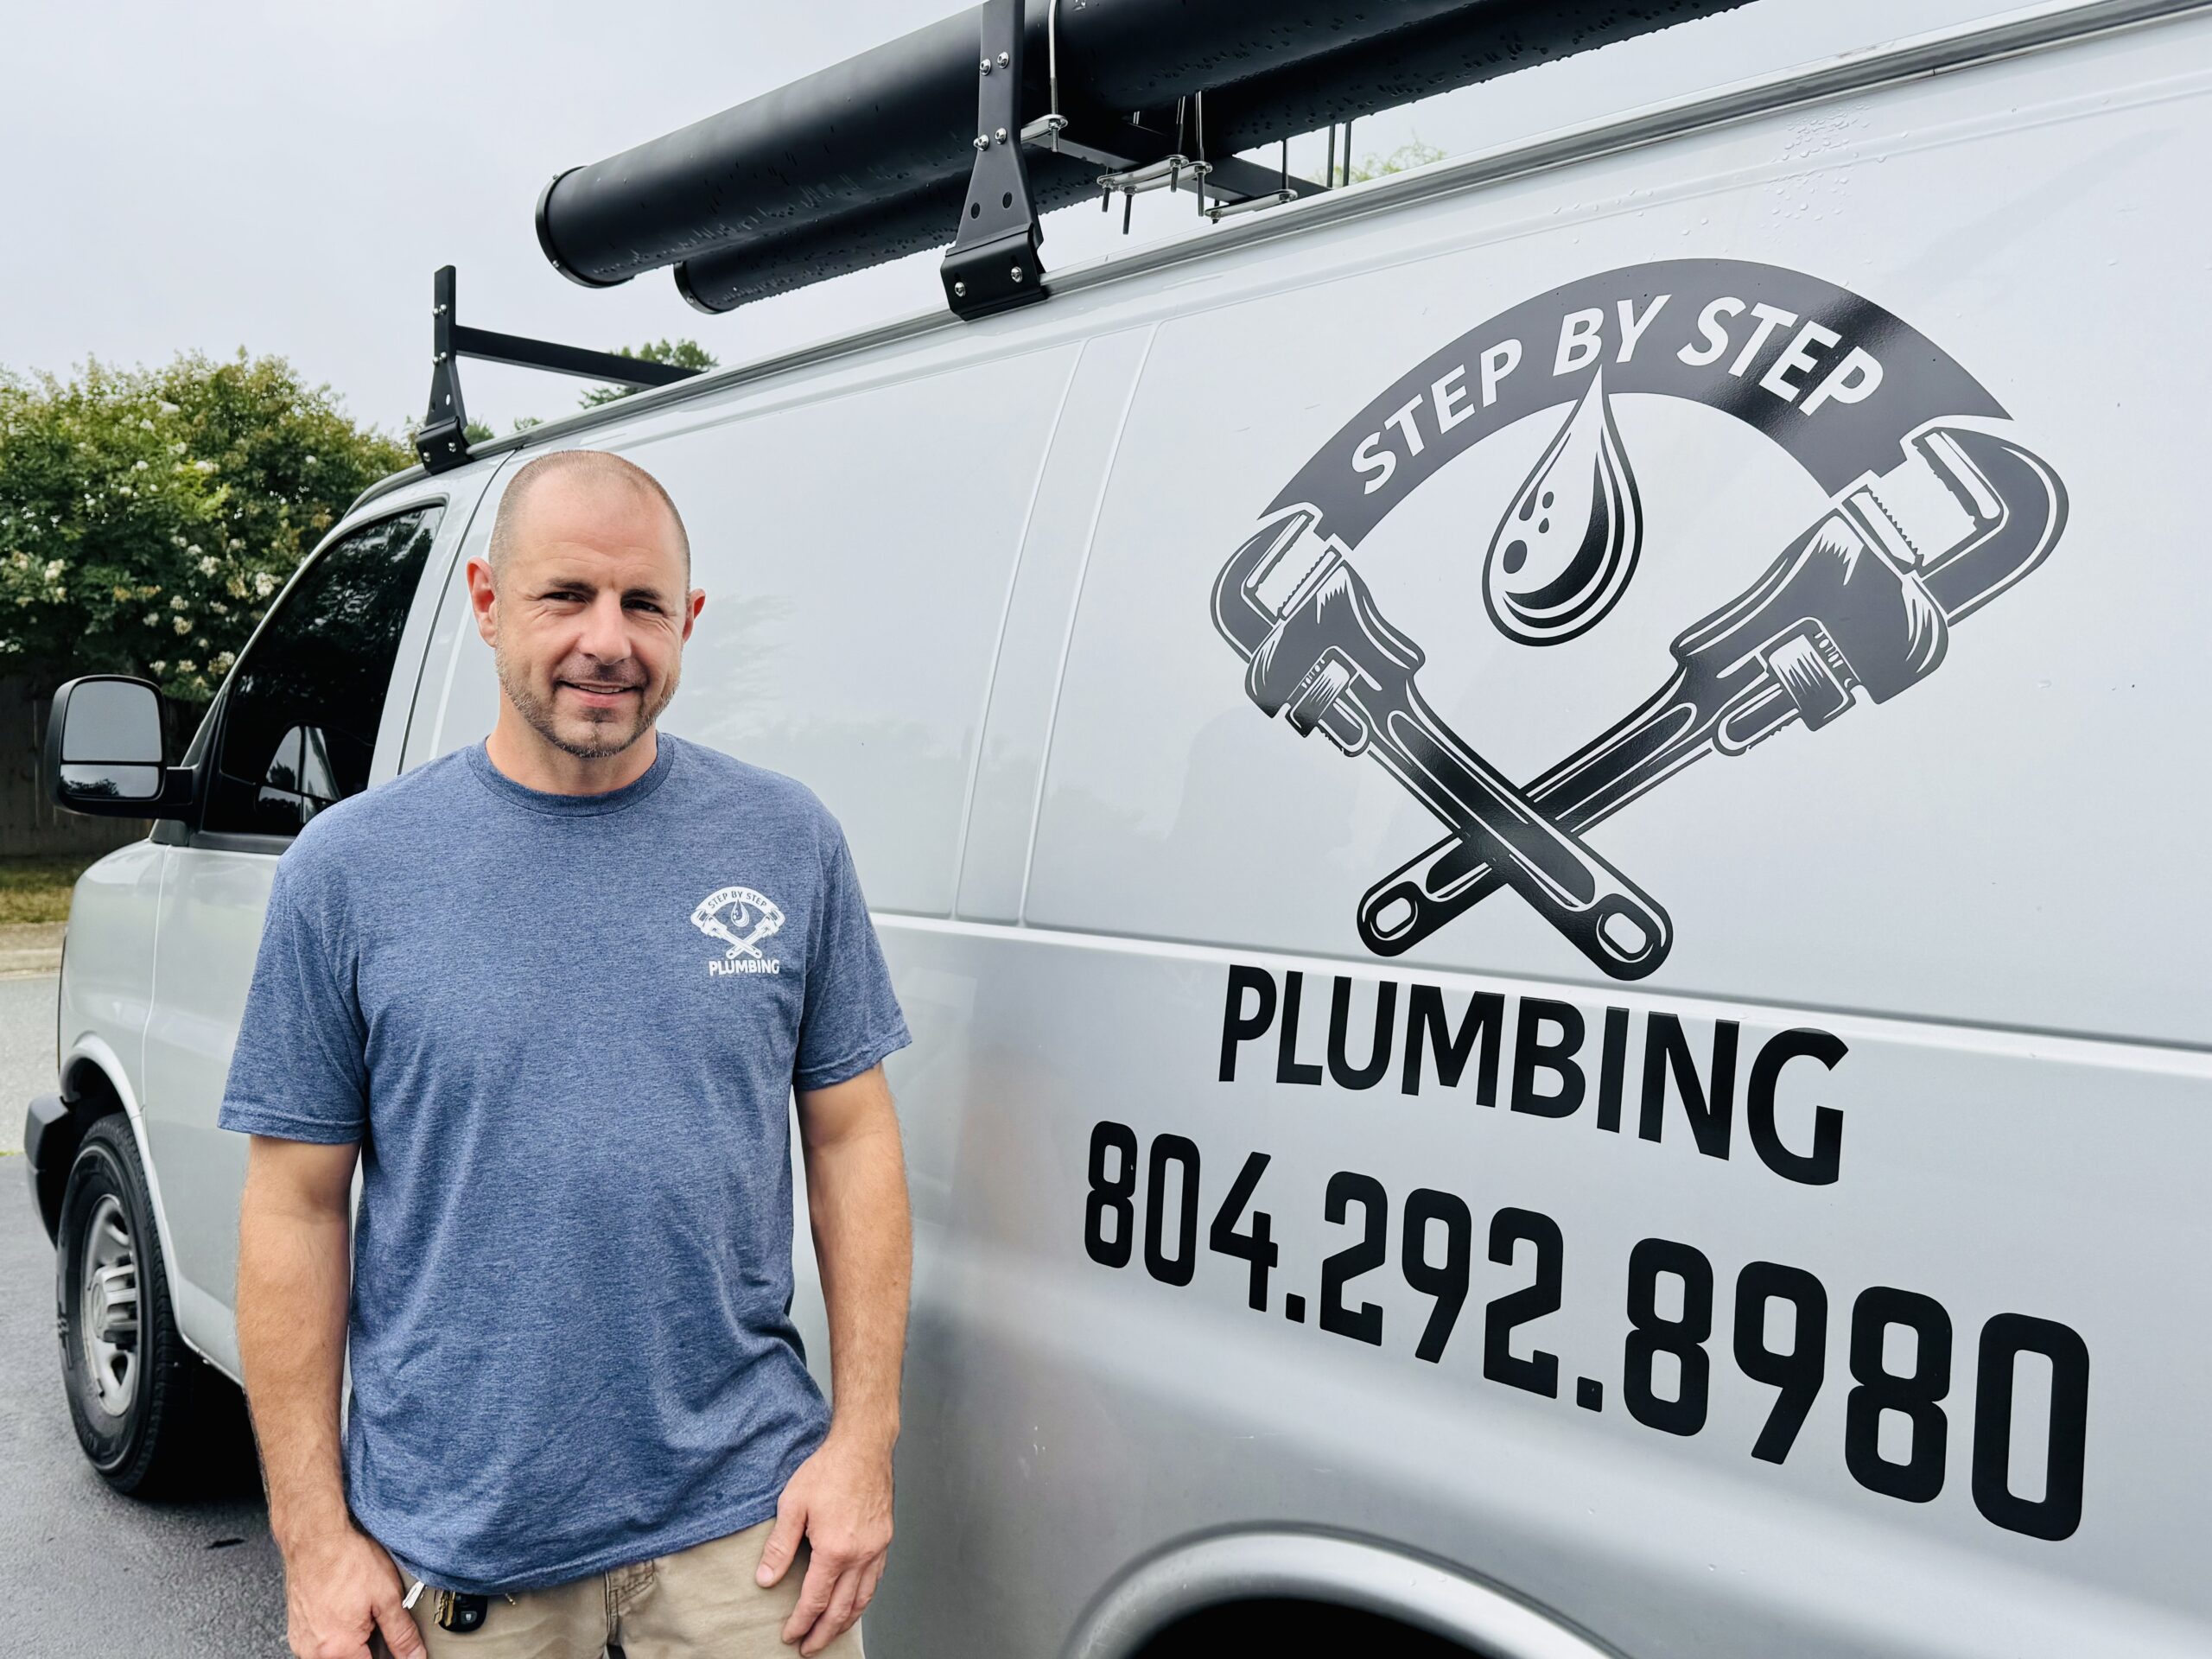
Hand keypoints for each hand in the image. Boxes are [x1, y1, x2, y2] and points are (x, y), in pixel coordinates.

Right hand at [282, 1526, 425, 1658]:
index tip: (397, 1651)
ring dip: (353, 1645)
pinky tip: (347, 1614)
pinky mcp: (297, 1632)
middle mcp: (314, 1653)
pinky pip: (321, 1646)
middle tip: (377, 1625)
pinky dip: (337, 1637)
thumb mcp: (387, 1596)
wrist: (314, 1539)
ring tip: (362, 1617)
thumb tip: (415, 1656)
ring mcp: (302, 1643)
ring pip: (336, 1656)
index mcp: (338, 1650)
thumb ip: (402, 1633)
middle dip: (370, 1650)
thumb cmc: (347, 1561)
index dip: (390, 1658)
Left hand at [755, 1430, 894, 1654]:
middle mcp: (860, 1555)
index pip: (815, 1600)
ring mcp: (876, 1549)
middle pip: (841, 1609)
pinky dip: (863, 1600)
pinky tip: (854, 1602)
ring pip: (863, 1599)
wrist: (863, 1446)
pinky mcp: (884, 1539)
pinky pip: (875, 1581)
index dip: (800, 1623)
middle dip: (823, 1633)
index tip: (789, 1636)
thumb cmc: (828, 1470)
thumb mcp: (793, 1505)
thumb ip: (779, 1546)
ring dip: (845, 1622)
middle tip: (809, 1647)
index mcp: (835, 1550)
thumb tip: (765, 1579)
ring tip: (830, 1633)